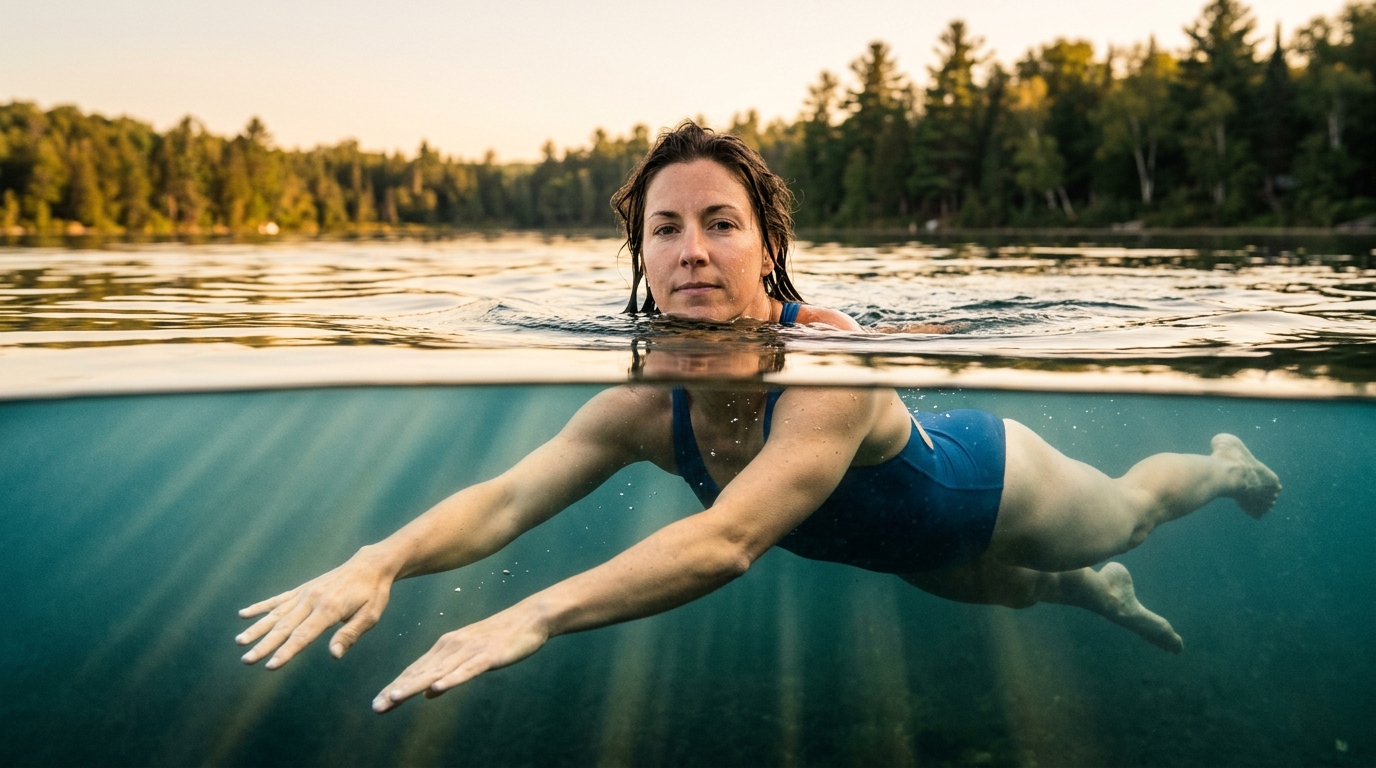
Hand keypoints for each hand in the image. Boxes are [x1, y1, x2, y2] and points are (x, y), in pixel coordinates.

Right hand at [236, 548, 395, 669]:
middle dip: (264, 645)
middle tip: (246, 660)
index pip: (303, 636)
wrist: (371, 565)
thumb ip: (350, 634)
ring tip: (239, 642)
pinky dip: (260, 607)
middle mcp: (312, 600)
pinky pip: (278, 599)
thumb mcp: (371, 616)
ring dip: (257, 628)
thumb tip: (333, 655)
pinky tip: (243, 614)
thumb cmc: (374, 594)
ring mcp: (305, 593)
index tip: (270, 666)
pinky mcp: (302, 589)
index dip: (286, 652)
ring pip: (276, 614)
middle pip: (284, 627)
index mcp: (329, 609)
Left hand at [371, 603, 548, 712]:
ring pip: (437, 672)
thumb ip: (447, 672)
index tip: (377, 704)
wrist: (528, 618)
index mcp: (446, 647)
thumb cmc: (499, 638)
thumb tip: (428, 693)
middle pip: (420, 673)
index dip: (396, 687)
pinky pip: (466, 671)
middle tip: (376, 707)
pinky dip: (450, 680)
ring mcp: (469, 651)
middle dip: (397, 690)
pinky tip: (436, 688)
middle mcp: (452, 647)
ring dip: (415, 685)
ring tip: (394, 698)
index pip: (416, 671)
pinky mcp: (486, 656)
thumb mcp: (469, 656)